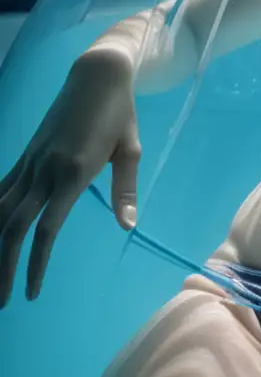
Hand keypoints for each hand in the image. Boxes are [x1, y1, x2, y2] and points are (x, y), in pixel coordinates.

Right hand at [0, 47, 140, 305]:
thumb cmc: (120, 114)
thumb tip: (127, 226)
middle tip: (3, 301)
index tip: (32, 293)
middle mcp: (43, 170)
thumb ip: (125, 190)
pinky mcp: (25, 155)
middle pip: (13, 227)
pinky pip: (0, 189)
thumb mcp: (130, 151)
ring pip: (0, 211)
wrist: (96, 75)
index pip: (46, 229)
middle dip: (4, 266)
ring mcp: (30, 162)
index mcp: (71, 173)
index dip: (36, 264)